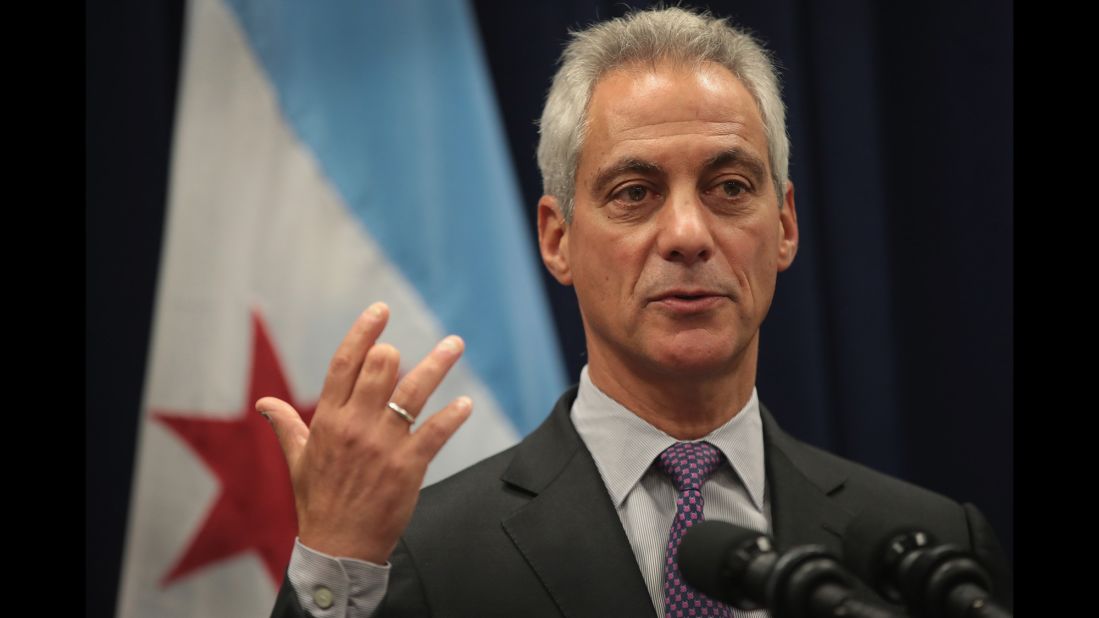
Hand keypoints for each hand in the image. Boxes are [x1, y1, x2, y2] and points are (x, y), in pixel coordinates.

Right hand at [256, 302, 471, 562]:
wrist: (339, 547)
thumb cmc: (318, 502)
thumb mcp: (298, 460)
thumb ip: (286, 425)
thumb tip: (264, 403)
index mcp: (329, 420)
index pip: (345, 364)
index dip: (363, 332)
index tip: (380, 310)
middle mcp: (356, 426)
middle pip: (380, 369)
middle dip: (394, 353)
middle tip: (404, 351)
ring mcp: (384, 445)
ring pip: (414, 392)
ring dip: (438, 364)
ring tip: (455, 343)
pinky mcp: (408, 466)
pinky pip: (436, 432)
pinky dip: (453, 416)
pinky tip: (466, 403)